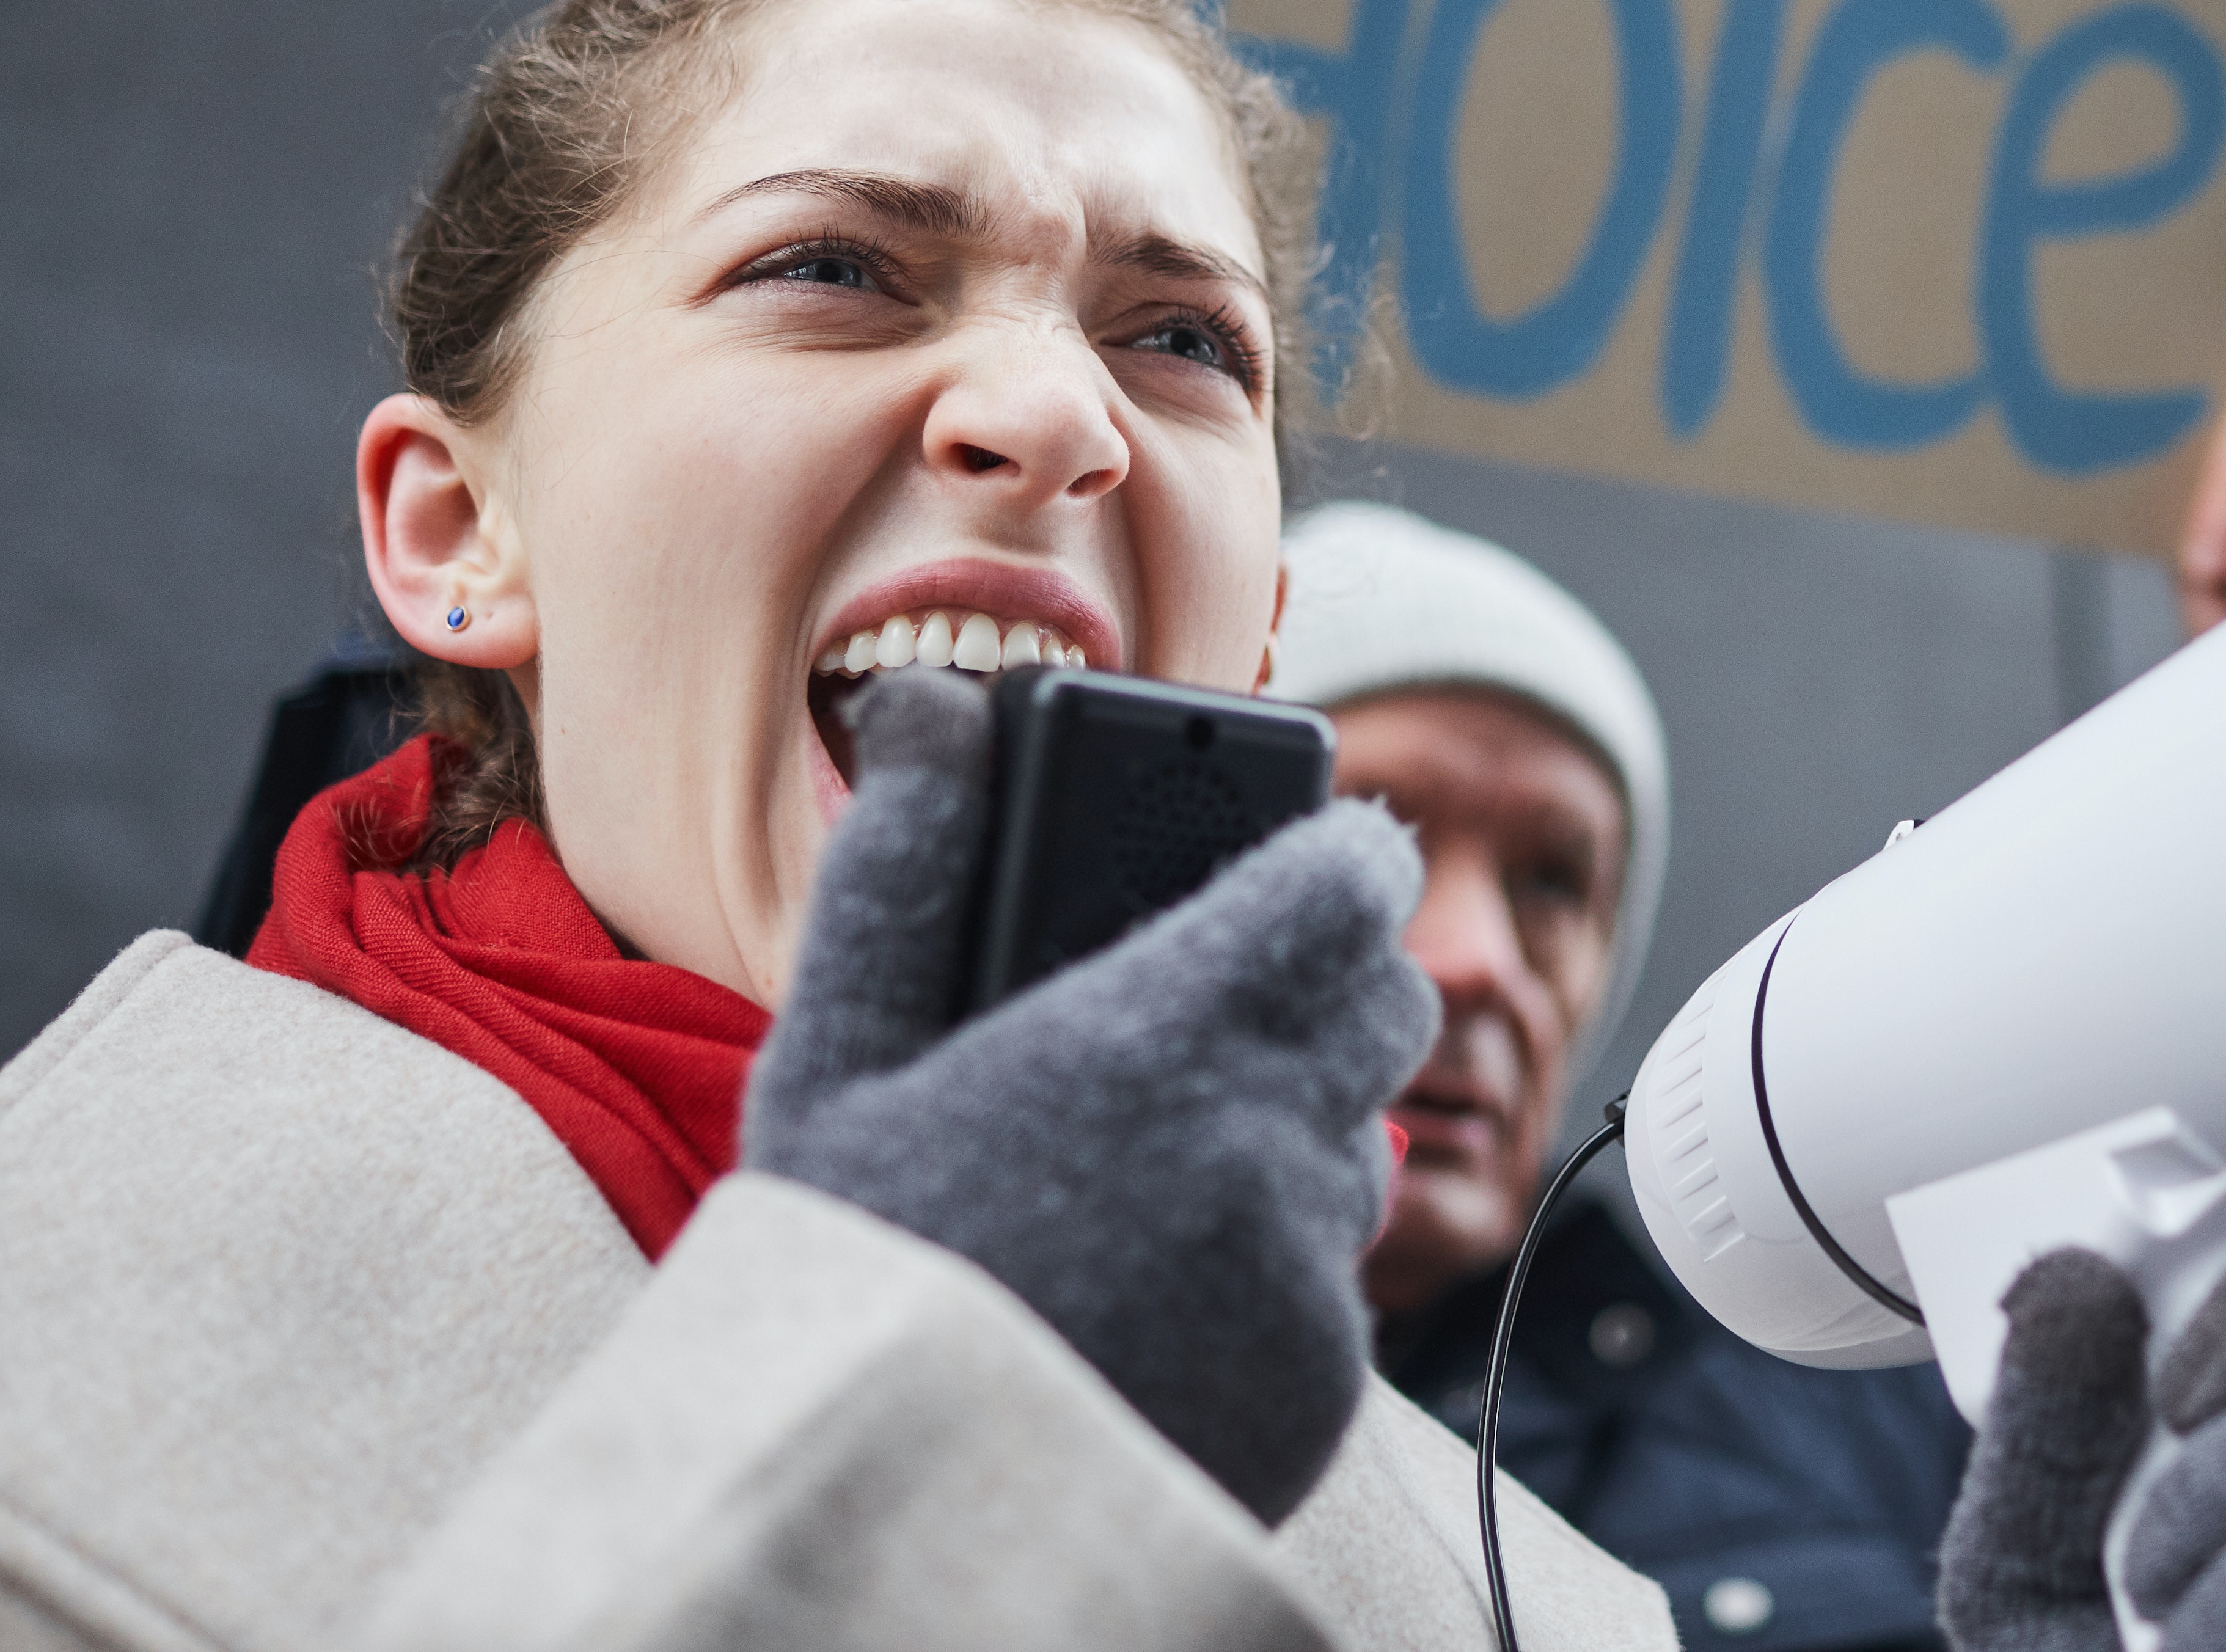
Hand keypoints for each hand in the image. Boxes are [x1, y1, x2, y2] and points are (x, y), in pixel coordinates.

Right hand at [741, 668, 1439, 1525]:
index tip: (1303, 858)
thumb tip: (929, 707)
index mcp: (1158, 1036)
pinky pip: (1334, 1289)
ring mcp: (1304, 1273)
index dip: (1335, 855)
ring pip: (1359, 1149)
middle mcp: (1262, 1143)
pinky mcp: (1320, 1387)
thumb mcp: (838, 1056)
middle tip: (1230, 1008)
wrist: (881, 1518)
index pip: (1347, 881)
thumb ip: (904, 864)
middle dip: (1329, 987)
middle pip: (1387, 1006)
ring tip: (1163, 1170)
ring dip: (1295, 1135)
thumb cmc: (849, 1272)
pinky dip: (1271, 1277)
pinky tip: (1159, 1294)